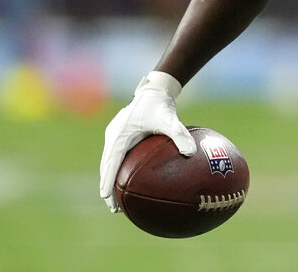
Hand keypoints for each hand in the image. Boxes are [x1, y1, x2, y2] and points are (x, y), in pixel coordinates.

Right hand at [99, 71, 196, 212]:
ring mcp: (115, 136)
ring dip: (112, 180)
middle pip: (106, 167)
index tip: (108, 199)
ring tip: (119, 200)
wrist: (155, 89)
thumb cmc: (160, 104)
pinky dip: (119, 170)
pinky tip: (131, 180)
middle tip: (115, 208)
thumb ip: (179, 134)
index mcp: (120, 135)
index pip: (110, 163)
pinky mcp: (121, 135)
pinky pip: (117, 156)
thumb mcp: (170, 119)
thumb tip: (191, 153)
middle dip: (109, 187)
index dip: (108, 182)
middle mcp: (114, 136)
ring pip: (110, 163)